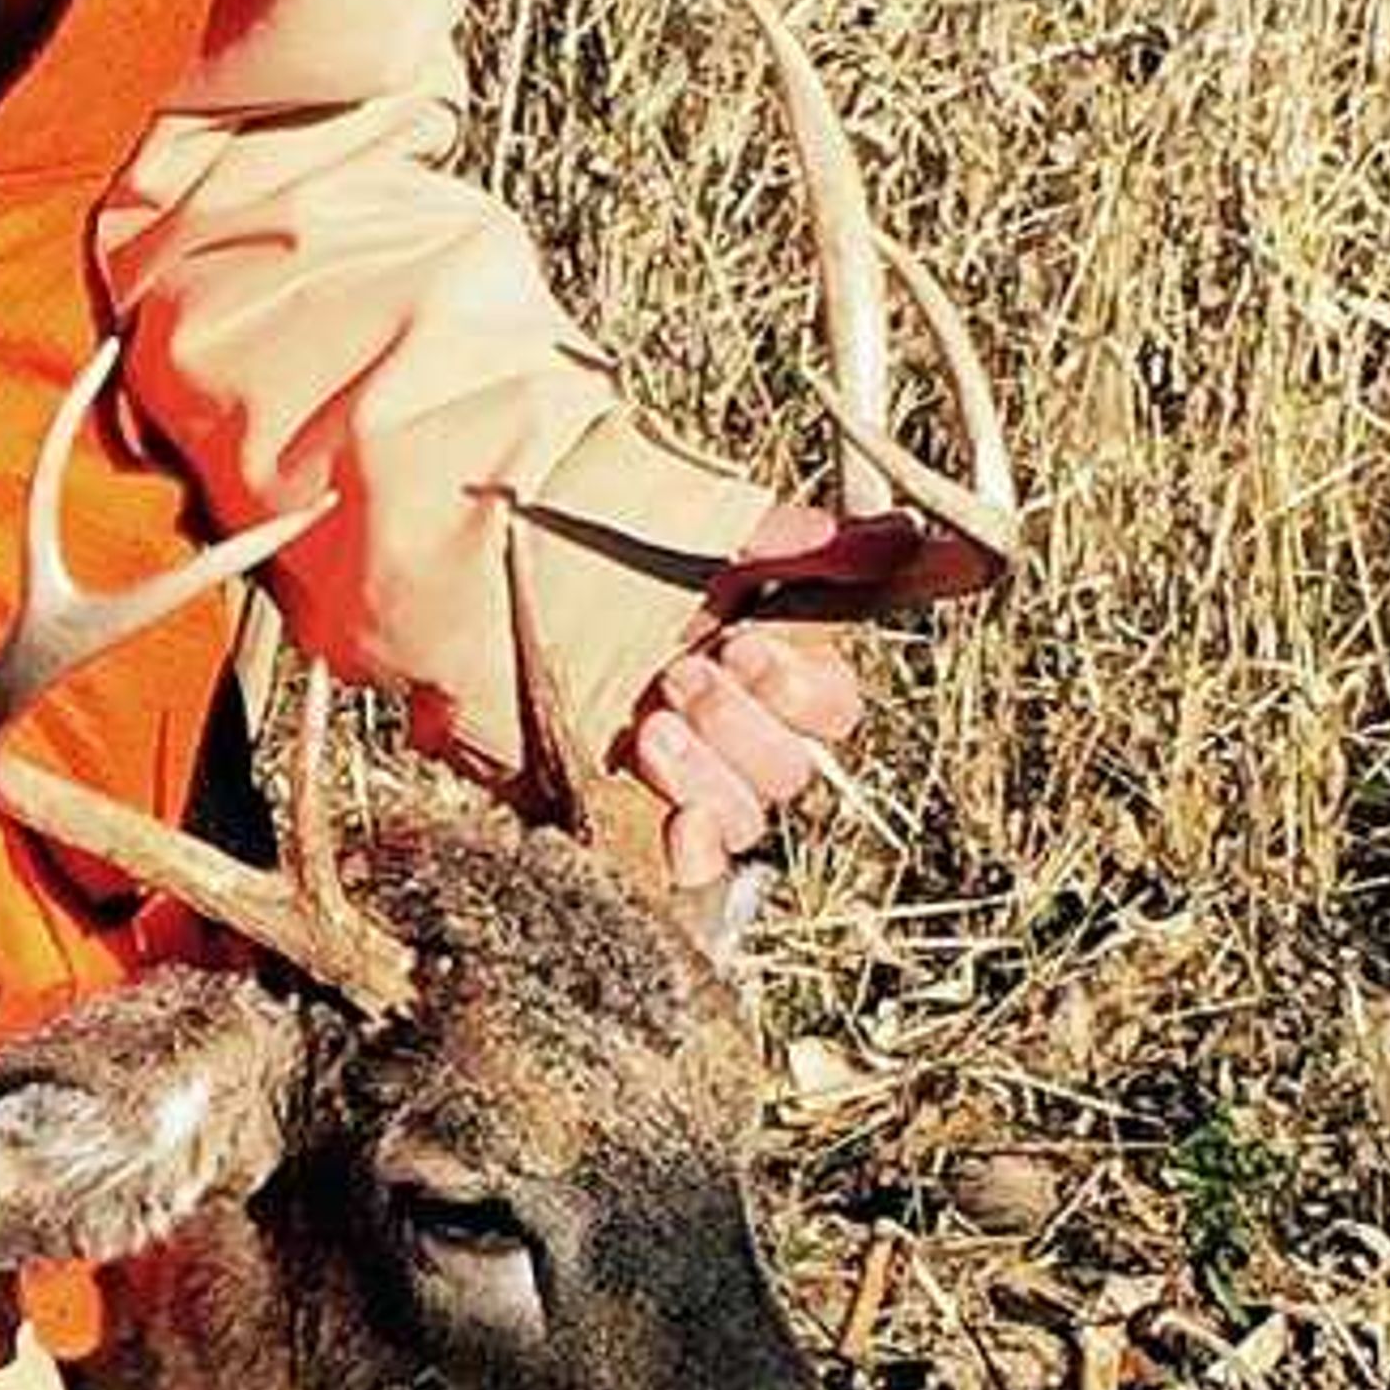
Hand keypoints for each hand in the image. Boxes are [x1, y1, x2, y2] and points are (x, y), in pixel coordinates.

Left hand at [616, 496, 921, 891]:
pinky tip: (674, 827)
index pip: (829, 707)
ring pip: (746, 813)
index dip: (799, 690)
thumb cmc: (586, 533)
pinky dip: (692, 848)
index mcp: (758, 661)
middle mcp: (725, 724)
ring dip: (709, 775)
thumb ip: (805, 542)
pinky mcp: (618, 807)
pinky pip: (690, 863)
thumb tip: (912, 535)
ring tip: (650, 725)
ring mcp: (675, 773)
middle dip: (742, 723)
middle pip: (791, 767)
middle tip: (680, 674)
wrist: (477, 562)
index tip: (744, 645)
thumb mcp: (702, 527)